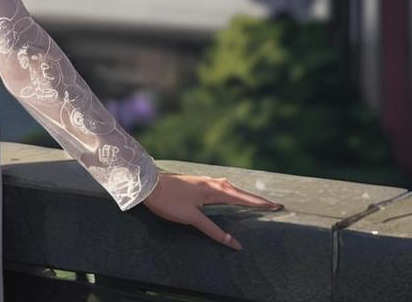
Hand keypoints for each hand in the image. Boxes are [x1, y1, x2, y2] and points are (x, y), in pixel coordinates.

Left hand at [141, 172, 283, 250]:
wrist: (147, 184)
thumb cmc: (169, 200)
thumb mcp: (191, 218)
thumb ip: (213, 230)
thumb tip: (234, 243)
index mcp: (213, 190)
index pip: (243, 198)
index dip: (259, 203)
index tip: (276, 205)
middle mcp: (211, 183)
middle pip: (239, 191)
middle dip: (256, 198)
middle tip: (273, 204)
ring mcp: (204, 181)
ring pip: (230, 188)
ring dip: (244, 194)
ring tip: (255, 201)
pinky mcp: (197, 183)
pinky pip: (221, 188)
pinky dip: (231, 192)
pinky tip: (229, 195)